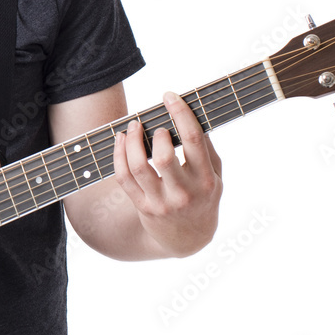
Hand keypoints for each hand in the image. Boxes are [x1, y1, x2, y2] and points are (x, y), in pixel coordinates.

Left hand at [113, 91, 222, 256]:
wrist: (187, 238)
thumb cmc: (202, 198)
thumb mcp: (215, 176)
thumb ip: (206, 149)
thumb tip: (189, 115)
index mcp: (206, 181)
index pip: (194, 142)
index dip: (180, 114)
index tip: (169, 96)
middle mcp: (183, 193)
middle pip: (164, 157)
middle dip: (156, 134)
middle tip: (155, 127)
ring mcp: (161, 202)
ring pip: (139, 167)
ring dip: (132, 141)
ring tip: (133, 126)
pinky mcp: (142, 206)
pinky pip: (124, 178)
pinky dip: (118, 155)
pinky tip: (121, 140)